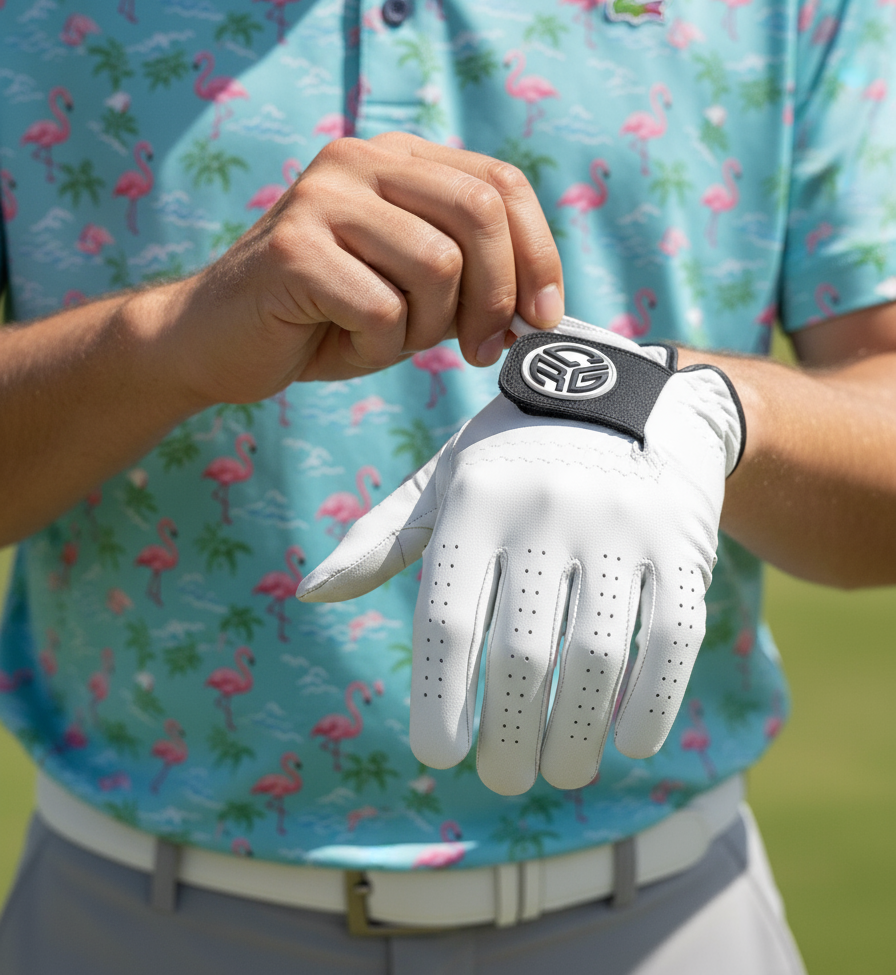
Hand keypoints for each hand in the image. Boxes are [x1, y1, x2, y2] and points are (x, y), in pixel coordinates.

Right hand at [164, 133, 563, 404]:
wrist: (213, 339)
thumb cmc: (323, 317)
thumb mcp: (414, 292)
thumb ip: (473, 282)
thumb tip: (542, 312)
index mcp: (397, 159)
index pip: (501, 183)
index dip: (539, 253)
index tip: (544, 317)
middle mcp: (361, 160)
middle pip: (479, 213)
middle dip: (498, 295)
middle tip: (483, 348)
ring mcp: (322, 197)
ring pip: (438, 265)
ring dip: (428, 326)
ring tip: (387, 336)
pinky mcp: (293, 248)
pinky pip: (382, 308)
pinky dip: (378, 344)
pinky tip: (342, 339)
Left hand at [299, 316, 743, 794]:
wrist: (630, 396)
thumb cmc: (516, 455)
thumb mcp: (447, 478)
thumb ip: (383, 537)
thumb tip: (310, 593)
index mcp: (477, 502)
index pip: (449, 621)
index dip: (441, 700)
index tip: (439, 755)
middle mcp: (546, 510)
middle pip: (523, 654)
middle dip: (511, 736)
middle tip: (505, 776)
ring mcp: (620, 526)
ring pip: (597, 657)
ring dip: (578, 734)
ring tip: (563, 770)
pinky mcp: (682, 542)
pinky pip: (673, 638)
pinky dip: (652, 702)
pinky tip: (629, 742)